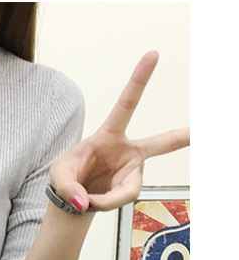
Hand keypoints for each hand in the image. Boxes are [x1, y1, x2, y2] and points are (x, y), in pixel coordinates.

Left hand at [49, 51, 189, 212]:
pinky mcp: (129, 190)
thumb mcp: (58, 174)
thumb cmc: (67, 177)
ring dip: (105, 198)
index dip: (139, 80)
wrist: (71, 200)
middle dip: (181, 137)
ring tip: (87, 199)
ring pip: (129, 189)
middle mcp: (126, 151)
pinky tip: (92, 202)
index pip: (126, 105)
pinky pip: (120, 200)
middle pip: (160, 143)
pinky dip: (103, 204)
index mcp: (108, 135)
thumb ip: (68, 187)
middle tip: (201, 130)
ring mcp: (131, 172)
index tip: (153, 55)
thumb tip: (85, 203)